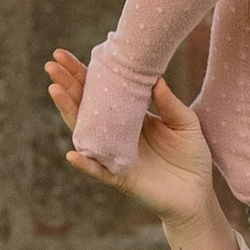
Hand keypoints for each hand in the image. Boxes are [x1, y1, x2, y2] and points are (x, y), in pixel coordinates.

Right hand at [44, 53, 240, 249]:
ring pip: (85, 132)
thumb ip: (169, 103)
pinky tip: (72, 153)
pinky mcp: (120, 177)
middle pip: (86, 106)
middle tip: (51, 65)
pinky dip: (86, 164)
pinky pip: (99, 170)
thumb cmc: (191, 157)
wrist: (198, 193)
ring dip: (69, 113)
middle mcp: (116, 133)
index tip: (64, 55)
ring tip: (55, 91)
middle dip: (67, 85)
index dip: (83, 74)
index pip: (102, 91)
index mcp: (130, 116)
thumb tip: (154, 78)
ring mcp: (114, 154)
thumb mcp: (185, 123)